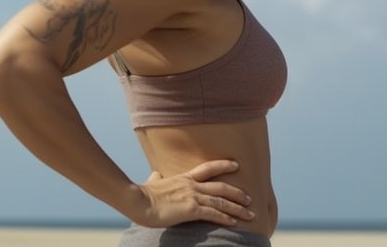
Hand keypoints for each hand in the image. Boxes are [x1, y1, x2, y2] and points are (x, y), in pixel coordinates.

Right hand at [130, 160, 255, 227]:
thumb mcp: (153, 182)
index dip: (224, 165)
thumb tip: (155, 175)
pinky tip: (234, 222)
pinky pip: (213, 213)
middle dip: (237, 193)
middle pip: (221, 186)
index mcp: (184, 177)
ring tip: (249, 213)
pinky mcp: (190, 209)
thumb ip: (158, 179)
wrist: (137, 200)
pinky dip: (225, 217)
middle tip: (250, 198)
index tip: (236, 164)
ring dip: (237, 207)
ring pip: (221, 200)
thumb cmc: (142, 194)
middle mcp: (192, 185)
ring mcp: (193, 196)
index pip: (209, 167)